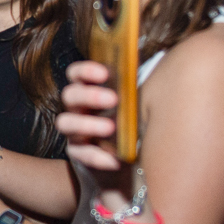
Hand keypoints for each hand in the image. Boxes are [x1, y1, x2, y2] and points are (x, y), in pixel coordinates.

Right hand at [57, 60, 129, 190]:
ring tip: (110, 127)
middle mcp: (76, 109)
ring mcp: (74, 131)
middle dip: (89, 95)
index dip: (86, 70)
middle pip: (69, 95)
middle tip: (113, 99)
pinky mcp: (77, 153)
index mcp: (88, 91)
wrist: (128, 161)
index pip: (76, 74)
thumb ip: (135, 88)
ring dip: (87, 123)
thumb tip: (158, 61)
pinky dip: (97, 156)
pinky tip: (115, 159)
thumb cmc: (132, 124)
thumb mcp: (133, 105)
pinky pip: (80, 153)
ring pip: (65, 122)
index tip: (105, 73)